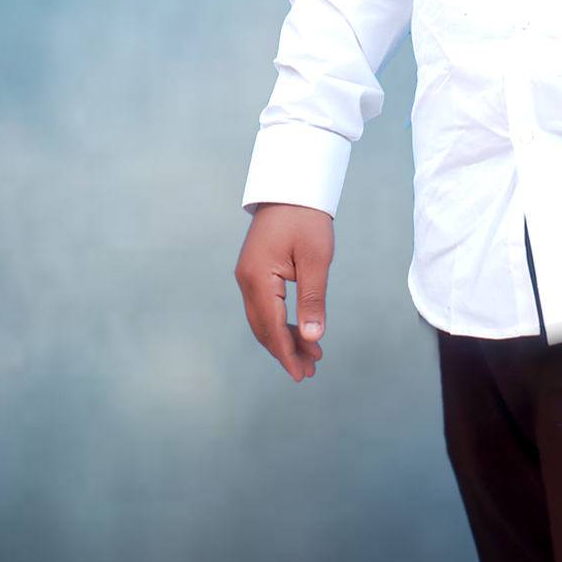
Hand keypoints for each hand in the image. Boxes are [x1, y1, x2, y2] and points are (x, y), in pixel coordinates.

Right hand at [235, 202, 334, 380]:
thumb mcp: (316, 260)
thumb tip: (312, 336)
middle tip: (310, 370)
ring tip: (311, 355)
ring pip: (263, 320)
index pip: (272, 328)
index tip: (301, 374)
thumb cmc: (306, 219)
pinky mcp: (254, 273)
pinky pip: (264, 307)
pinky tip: (300, 332)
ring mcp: (248, 277)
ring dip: (284, 339)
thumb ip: (313, 299)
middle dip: (286, 351)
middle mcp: (246, 281)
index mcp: (257, 279)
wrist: (291, 188)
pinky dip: (281, 323)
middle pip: (263, 329)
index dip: (287, 354)